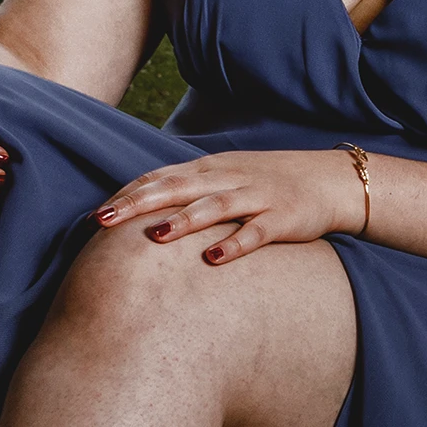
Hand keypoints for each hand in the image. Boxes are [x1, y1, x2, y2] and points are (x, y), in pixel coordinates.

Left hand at [92, 149, 364, 265]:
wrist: (330, 180)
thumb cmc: (270, 182)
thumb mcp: (227, 177)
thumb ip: (190, 189)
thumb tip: (142, 208)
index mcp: (212, 168)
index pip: (162, 177)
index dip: (129, 194)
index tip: (96, 214)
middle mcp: (230, 178)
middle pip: (178, 188)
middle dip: (140, 204)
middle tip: (104, 221)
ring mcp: (257, 196)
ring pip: (215, 206)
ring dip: (184, 220)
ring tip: (154, 236)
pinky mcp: (283, 217)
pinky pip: (257, 231)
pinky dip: (236, 243)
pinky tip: (215, 258)